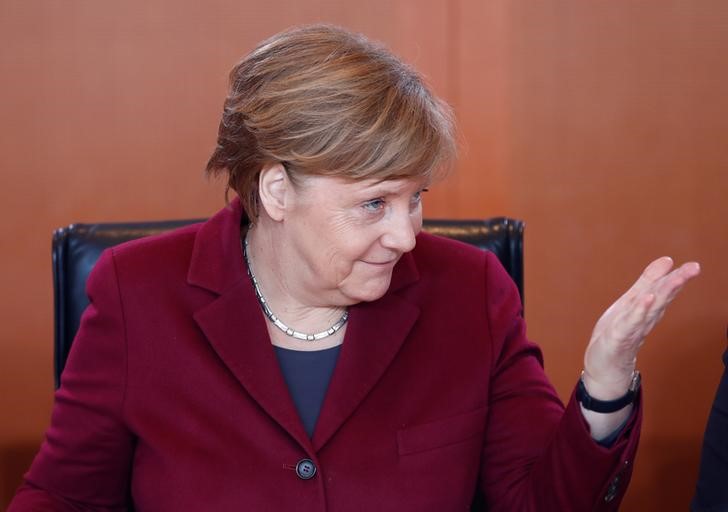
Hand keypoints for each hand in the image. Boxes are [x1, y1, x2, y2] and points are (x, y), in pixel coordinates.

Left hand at [582, 256, 700, 399]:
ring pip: (649, 310)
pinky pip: (629, 324)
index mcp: (646, 311)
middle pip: (661, 298)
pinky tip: (645, 299)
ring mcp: (631, 330)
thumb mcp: (629, 304)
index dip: (677, 277)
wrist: (604, 371)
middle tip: (694, 268)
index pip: (663, 292)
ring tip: (675, 279)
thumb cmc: (617, 336)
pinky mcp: (617, 340)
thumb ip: (647, 283)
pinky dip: (638, 312)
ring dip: (662, 293)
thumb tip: (667, 261)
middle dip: (676, 282)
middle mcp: (643, 320)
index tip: (694, 265)